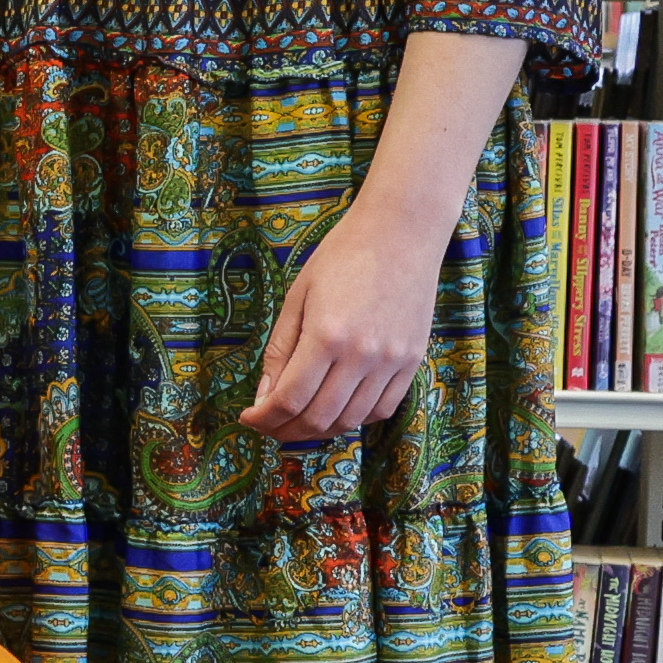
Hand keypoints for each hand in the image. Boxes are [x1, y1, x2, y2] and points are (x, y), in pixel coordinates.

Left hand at [241, 199, 447, 442]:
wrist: (401, 233)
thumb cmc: (342, 257)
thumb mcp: (297, 297)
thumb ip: (280, 351)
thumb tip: (264, 397)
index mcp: (327, 336)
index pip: (290, 400)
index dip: (264, 418)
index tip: (249, 418)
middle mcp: (363, 355)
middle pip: (319, 418)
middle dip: (286, 430)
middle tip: (269, 425)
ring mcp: (393, 361)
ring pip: (352, 420)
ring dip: (319, 430)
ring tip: (298, 421)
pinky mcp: (413, 361)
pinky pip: (383, 408)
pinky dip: (355, 418)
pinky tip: (335, 409)